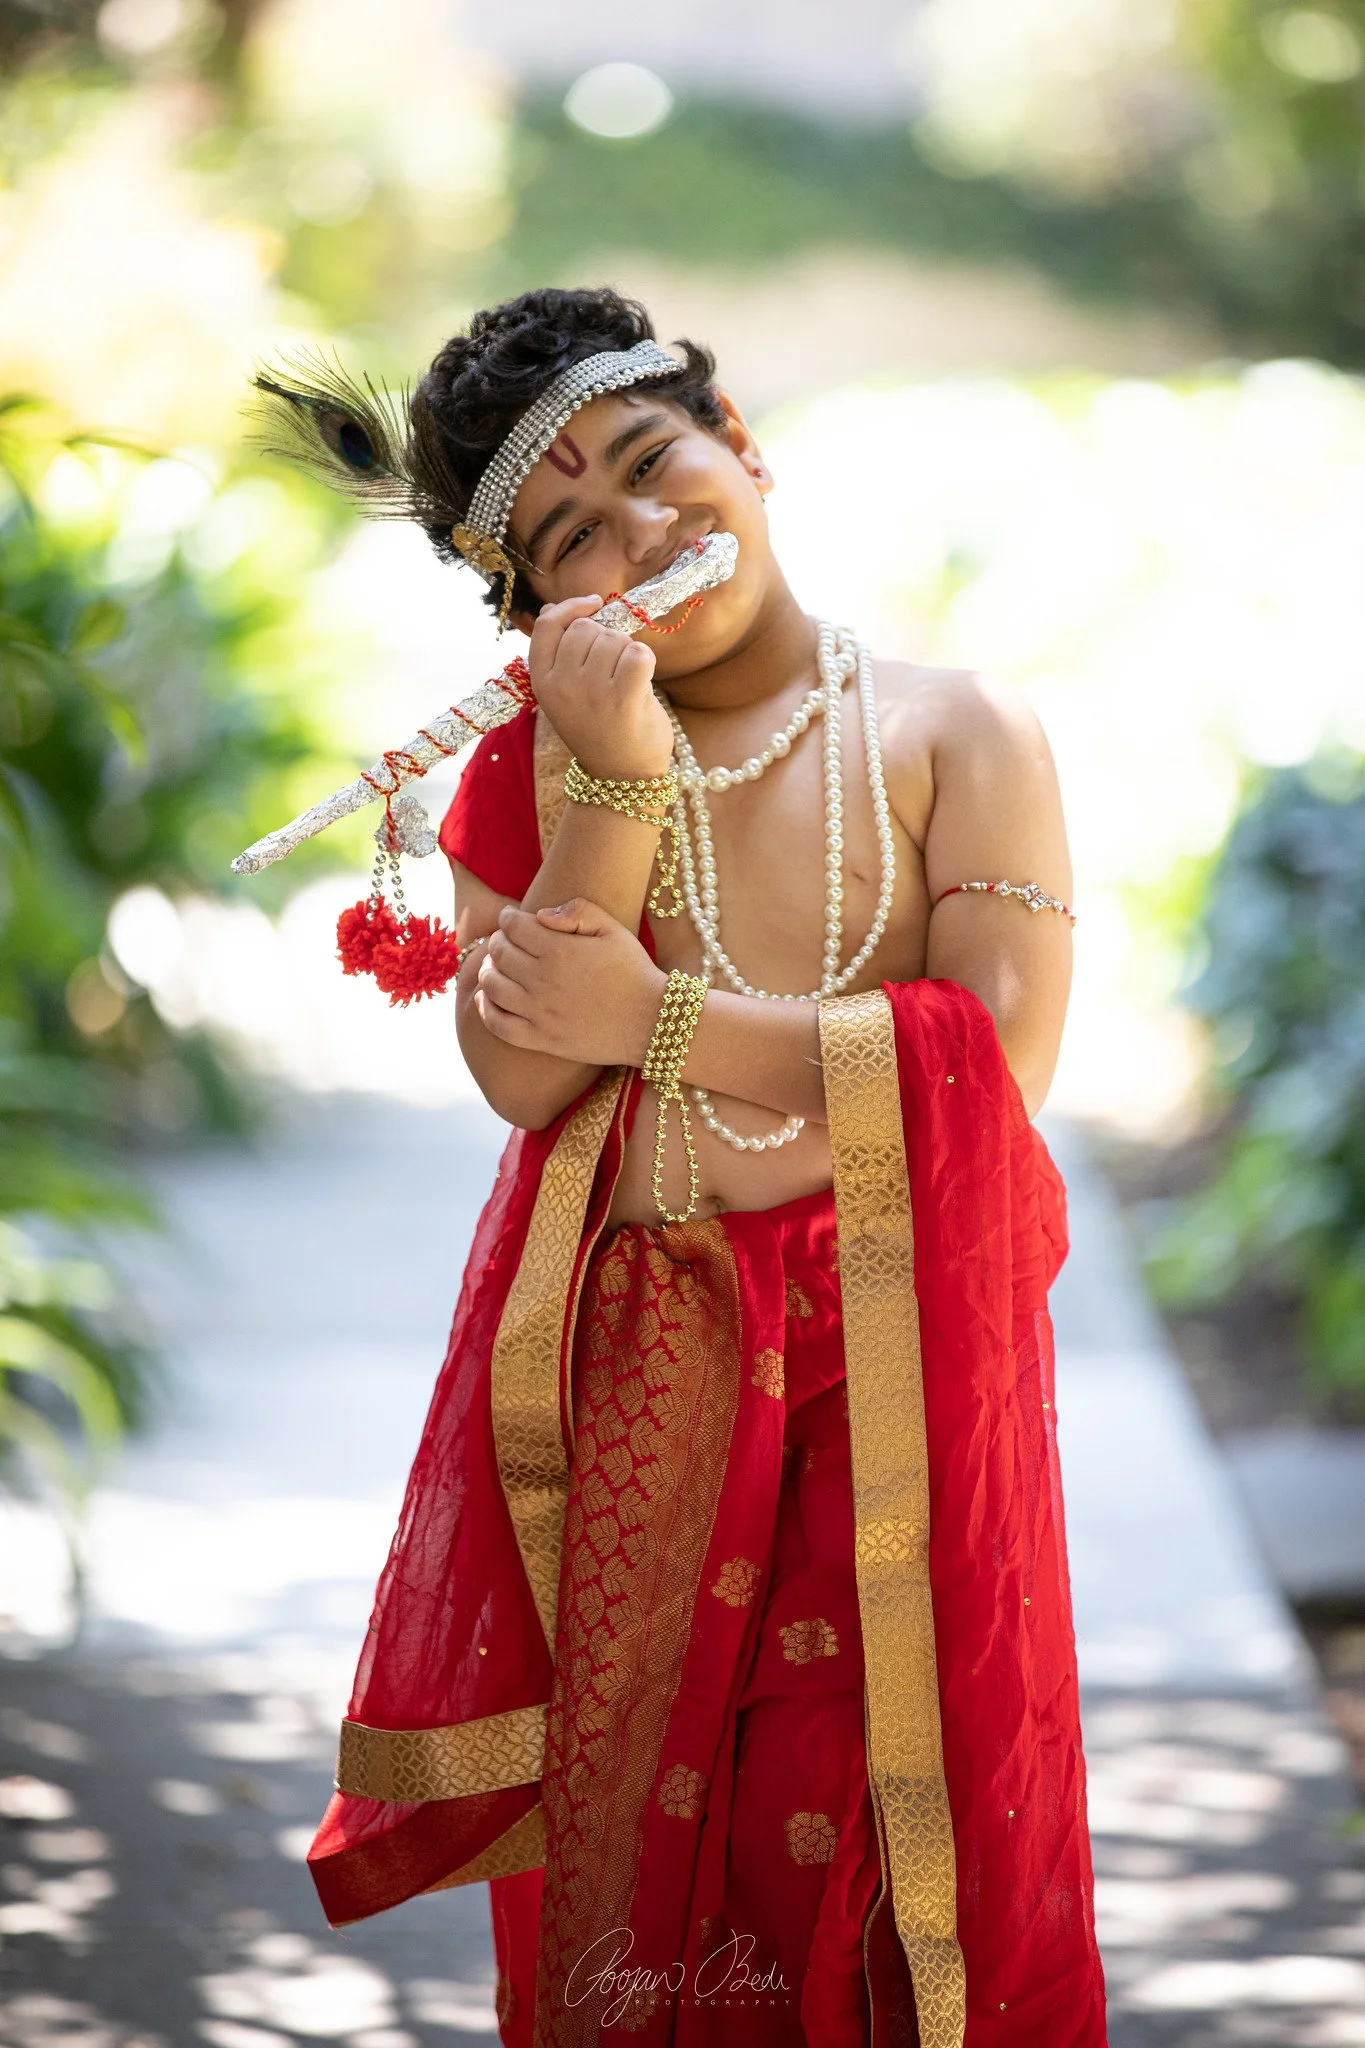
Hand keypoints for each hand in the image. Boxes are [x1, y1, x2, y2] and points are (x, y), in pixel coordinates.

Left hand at [474, 899, 665, 1065]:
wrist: (652, 1022)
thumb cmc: (634, 971)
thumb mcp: (613, 929)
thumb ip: (578, 910)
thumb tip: (540, 915)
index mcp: (559, 950)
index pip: (513, 926)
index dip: (508, 918)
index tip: (512, 918)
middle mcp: (543, 980)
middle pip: (500, 952)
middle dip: (499, 941)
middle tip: (505, 941)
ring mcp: (539, 1012)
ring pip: (492, 985)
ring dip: (487, 970)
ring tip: (494, 966)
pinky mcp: (541, 1039)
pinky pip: (498, 1024)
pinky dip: (485, 1008)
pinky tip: (486, 998)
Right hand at [528, 596, 673, 780]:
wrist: (620, 778)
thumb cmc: (597, 728)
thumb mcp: (564, 692)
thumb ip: (558, 652)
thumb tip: (552, 607)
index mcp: (542, 681)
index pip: (547, 624)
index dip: (571, 607)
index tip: (594, 604)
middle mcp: (561, 685)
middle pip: (586, 628)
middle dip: (606, 639)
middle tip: (614, 671)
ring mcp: (591, 692)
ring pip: (614, 639)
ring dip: (627, 653)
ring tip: (626, 684)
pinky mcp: (623, 699)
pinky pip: (638, 653)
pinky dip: (646, 660)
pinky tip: (643, 682)